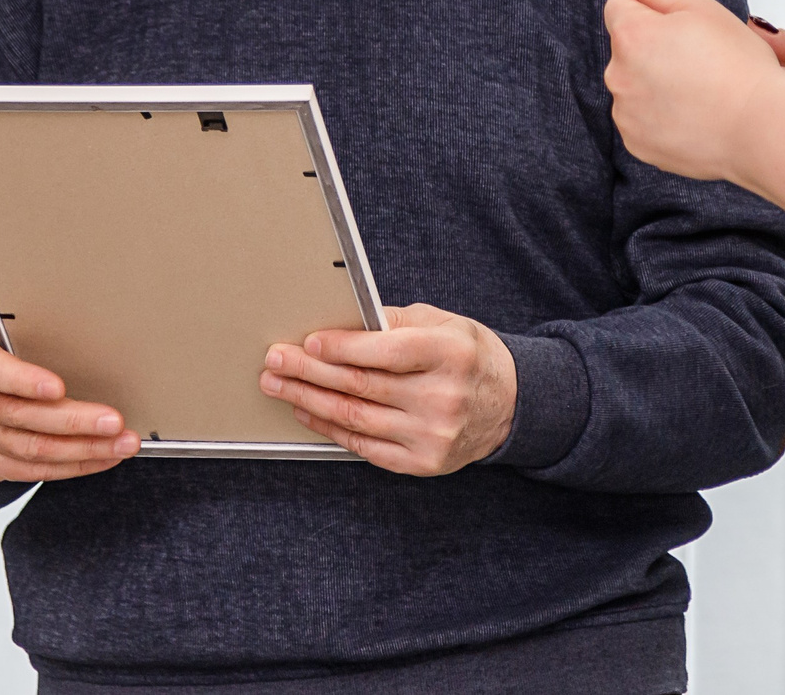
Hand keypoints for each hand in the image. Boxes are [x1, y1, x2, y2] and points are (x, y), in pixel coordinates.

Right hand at [0, 322, 140, 482]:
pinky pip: (31, 470)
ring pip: (30, 449)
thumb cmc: (5, 347)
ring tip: (120, 444)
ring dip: (83, 449)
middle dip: (74, 422)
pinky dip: (72, 466)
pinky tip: (102, 457)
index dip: (25, 381)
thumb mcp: (11, 331)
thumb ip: (39, 339)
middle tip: (115, 422)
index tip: (59, 387)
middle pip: (20, 415)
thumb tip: (96, 348)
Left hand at [261, 304, 515, 474]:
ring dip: (309, 400)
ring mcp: (433, 435)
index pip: (386, 351)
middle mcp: (443, 397)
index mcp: (451, 354)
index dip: (341, 347)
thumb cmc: (468, 356)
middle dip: (309, 372)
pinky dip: (329, 428)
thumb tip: (343, 321)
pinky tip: (308, 411)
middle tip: (276, 361)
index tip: (307, 342)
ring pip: (355, 417)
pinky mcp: (423, 463)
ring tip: (279, 385)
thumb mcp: (445, 323)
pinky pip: (364, 446)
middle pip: (361, 385)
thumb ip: (396, 321)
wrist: (508, 405)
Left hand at [604, 0, 784, 263]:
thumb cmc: (737, 66)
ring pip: (634, 86)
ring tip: (701, 92)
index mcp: (631, 34)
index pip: (621, 6)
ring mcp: (626, 114)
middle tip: (701, 62)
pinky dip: (661, 118)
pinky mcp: (637, 144)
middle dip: (654, 49)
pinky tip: (694, 117)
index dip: (656, 13)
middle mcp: (617, 75)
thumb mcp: (699, 6)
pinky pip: (642, 121)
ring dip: (656, 85)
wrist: (761, 129)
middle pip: (627, 48)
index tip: (687, 30)